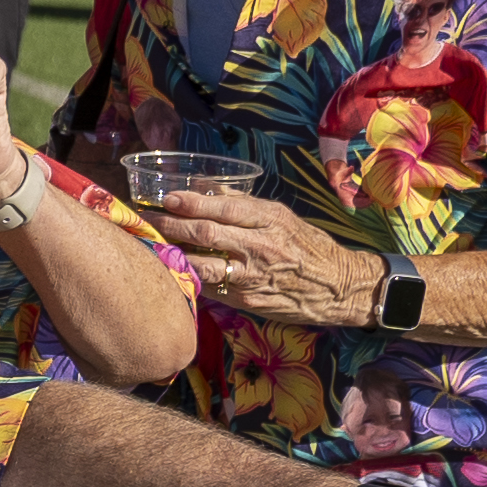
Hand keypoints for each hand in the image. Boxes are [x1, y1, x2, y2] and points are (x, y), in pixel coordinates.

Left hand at [139, 181, 389, 327]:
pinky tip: (171, 272)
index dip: (190, 203)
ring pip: (205, 265)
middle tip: (146, 220)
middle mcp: (261, 246)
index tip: (166, 199)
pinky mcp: (249, 301)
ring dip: (174, 255)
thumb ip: (241, 202)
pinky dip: (190, 279)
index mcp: (270, 219)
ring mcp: (254, 276)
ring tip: (152, 247)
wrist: (340, 286)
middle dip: (171, 226)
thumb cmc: (306, 246)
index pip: (223, 208)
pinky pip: (212, 289)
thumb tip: (200, 184)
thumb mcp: (280, 217)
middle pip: (207, 234)